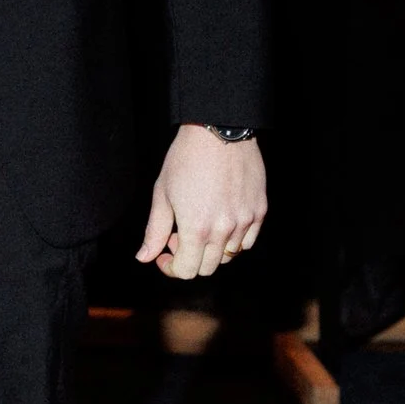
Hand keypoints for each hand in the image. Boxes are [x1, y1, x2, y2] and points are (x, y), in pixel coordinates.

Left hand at [136, 127, 265, 278]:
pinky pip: (247, 241)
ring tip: (199, 222)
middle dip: (189, 257)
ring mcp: (245, 223)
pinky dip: (232, 240)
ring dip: (210, 249)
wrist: (218, 133)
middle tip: (179, 234)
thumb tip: (144, 257)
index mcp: (196, 228)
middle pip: (207, 268)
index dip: (171, 267)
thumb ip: (155, 230)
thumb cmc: (185, 159)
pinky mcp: (259, 212)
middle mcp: (224, 231)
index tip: (164, 254)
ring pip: (228, 256)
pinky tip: (219, 220)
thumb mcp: (162, 194)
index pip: (187, 270)